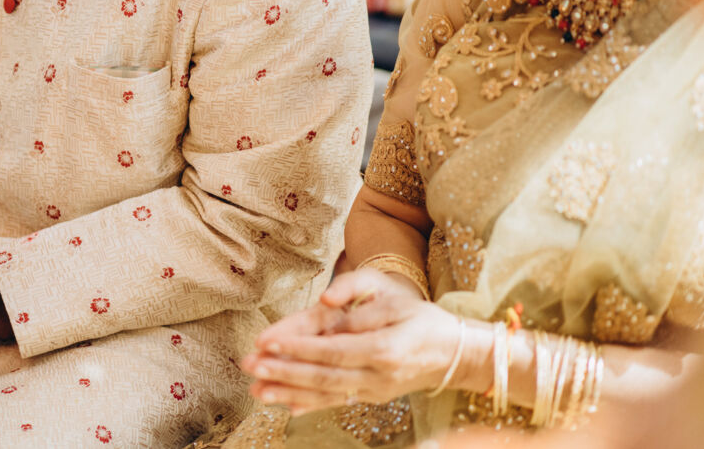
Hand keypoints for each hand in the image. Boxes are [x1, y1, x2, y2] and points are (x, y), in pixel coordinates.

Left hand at [241, 269, 463, 414]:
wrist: (453, 353)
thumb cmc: (420, 317)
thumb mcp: (393, 295)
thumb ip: (358, 296)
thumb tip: (325, 302)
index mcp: (384, 346)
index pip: (333, 349)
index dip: (299, 347)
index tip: (268, 341)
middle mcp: (377, 375)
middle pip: (324, 376)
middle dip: (283, 372)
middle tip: (250, 366)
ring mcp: (374, 391)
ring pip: (325, 394)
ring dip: (288, 393)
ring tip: (256, 390)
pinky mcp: (370, 398)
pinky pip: (335, 403)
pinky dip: (309, 405)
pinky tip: (284, 407)